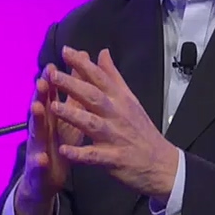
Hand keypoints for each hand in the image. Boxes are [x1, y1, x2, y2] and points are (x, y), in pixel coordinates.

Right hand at [15, 68, 85, 214]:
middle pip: (41, 107)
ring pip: (36, 132)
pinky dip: (40, 160)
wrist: (46, 179)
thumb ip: (73, 95)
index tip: (54, 63)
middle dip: (40, 93)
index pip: (51, 94)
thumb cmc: (59, 143)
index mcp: (51, 116)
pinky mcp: (39, 168)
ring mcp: (37, 147)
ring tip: (37, 107)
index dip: (52, 79)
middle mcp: (41, 128)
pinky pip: (39, 164)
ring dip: (35, 119)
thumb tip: (80, 68)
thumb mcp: (68, 118)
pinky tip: (42, 157)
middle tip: (41, 79)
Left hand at [47, 46, 178, 201]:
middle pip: (94, 97)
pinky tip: (64, 150)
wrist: (162, 163)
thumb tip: (102, 53)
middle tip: (53, 75)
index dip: (83, 64)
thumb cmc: (141, 130)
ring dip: (73, 115)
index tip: (66, 51)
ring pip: (92, 123)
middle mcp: (117, 115)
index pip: (100, 77)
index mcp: (120, 99)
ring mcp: (116, 137)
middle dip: (73, 85)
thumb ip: (113, 76)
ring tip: (54, 107)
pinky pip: (94, 156)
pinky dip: (79, 153)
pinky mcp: (114, 158)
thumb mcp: (130, 99)